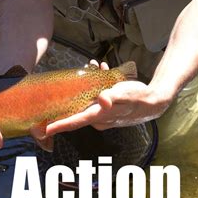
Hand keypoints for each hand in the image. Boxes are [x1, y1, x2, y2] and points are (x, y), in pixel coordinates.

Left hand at [46, 60, 171, 135]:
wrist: (155, 102)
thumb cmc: (141, 98)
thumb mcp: (128, 94)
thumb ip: (115, 96)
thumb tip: (102, 99)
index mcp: (99, 116)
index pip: (74, 122)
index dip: (58, 126)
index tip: (42, 129)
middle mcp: (97, 118)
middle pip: (75, 110)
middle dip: (69, 95)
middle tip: (65, 82)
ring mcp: (101, 115)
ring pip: (85, 101)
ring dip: (84, 85)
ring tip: (92, 67)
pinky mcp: (106, 110)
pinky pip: (94, 99)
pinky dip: (94, 86)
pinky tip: (101, 71)